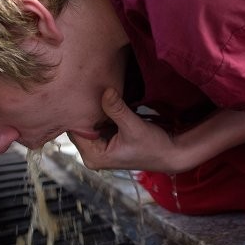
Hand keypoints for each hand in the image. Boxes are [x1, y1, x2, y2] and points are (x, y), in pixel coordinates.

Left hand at [68, 88, 184, 172]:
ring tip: (93, 89)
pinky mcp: (108, 138)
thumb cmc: (153, 146)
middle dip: (84, 110)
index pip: (74, 132)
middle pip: (80, 127)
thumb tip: (105, 91)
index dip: (76, 113)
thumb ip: (117, 109)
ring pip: (89, 122)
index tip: (78, 93)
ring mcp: (100, 146)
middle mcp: (93, 154)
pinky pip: (99, 121)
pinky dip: (102, 111)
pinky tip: (104, 97)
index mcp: (94, 157)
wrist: (170, 152)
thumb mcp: (134, 126)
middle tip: (85, 87)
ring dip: (94, 109)